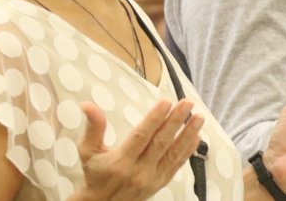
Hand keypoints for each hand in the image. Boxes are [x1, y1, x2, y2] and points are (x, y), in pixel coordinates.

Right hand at [72, 99, 202, 200]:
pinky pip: (176, 165)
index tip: (166, 102)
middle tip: (187, 103)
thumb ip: (93, 127)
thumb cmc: (95, 174)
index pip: (141, 137)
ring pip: (173, 154)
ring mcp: (151, 178)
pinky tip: (196, 136)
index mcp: (120, 161)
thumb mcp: (88, 151)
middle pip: (160, 143)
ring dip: (187, 134)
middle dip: (176, 121)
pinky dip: (188, 151)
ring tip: (199, 117)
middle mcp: (138, 171)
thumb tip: (87, 104)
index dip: (154, 119)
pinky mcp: (160, 183)